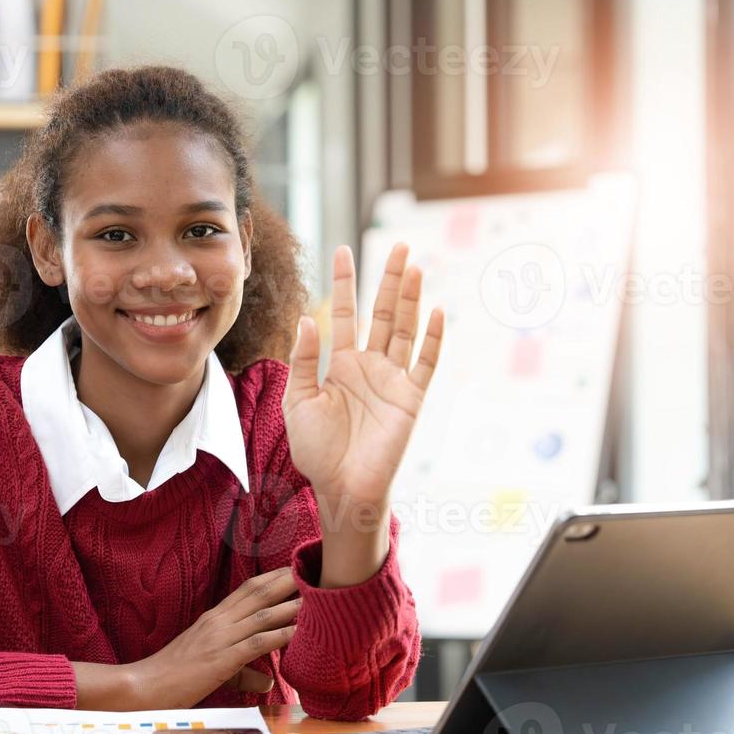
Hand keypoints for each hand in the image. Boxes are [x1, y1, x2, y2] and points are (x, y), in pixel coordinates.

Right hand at [117, 567, 300, 708]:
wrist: (144, 686)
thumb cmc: (173, 677)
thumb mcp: (212, 669)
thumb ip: (243, 673)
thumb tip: (267, 683)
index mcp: (214, 618)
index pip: (247, 590)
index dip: (272, 578)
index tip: (294, 569)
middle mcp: (218, 622)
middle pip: (258, 594)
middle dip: (286, 581)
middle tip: (311, 569)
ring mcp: (220, 638)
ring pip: (262, 615)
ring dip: (291, 605)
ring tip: (315, 595)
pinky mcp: (222, 660)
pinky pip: (256, 643)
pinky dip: (280, 635)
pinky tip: (299, 631)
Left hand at [283, 243, 443, 583]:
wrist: (341, 488)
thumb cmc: (316, 451)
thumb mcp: (298, 401)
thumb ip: (303, 361)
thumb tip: (307, 320)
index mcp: (340, 364)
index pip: (344, 313)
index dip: (344, 282)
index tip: (342, 249)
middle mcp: (369, 366)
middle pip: (383, 312)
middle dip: (389, 279)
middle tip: (398, 245)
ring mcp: (393, 380)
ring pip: (404, 329)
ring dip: (410, 298)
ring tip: (415, 266)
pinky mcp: (411, 399)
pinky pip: (424, 363)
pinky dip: (431, 337)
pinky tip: (435, 311)